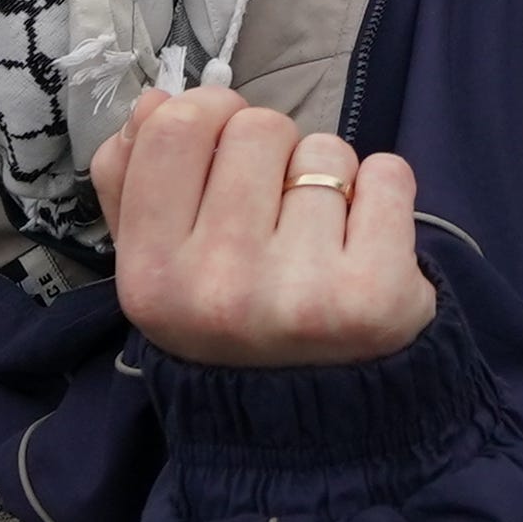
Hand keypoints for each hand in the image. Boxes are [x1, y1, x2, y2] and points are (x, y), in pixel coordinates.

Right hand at [93, 88, 432, 366]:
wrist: (309, 422)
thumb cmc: (228, 322)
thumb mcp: (157, 264)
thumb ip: (134, 179)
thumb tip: (155, 99)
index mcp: (151, 277)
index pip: (175, 127)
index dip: (208, 117)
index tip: (223, 150)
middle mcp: (219, 288)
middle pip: (258, 127)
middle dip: (272, 154)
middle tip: (274, 215)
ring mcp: (301, 293)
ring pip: (324, 150)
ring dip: (327, 180)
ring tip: (316, 241)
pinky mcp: (377, 295)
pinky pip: (388, 172)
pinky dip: (382, 195)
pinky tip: (363, 244)